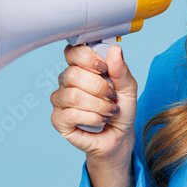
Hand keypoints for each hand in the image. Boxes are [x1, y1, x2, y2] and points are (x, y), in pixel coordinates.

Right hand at [49, 43, 137, 162]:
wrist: (119, 136)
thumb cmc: (120, 110)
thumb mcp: (128, 88)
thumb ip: (121, 70)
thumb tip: (115, 50)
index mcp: (81, 68)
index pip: (72, 52)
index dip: (87, 58)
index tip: (103, 68)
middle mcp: (66, 82)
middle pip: (73, 74)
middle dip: (99, 87)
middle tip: (112, 96)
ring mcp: (60, 100)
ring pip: (73, 96)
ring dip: (98, 105)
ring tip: (108, 111)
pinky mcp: (58, 119)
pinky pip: (71, 114)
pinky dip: (92, 118)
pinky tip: (99, 121)